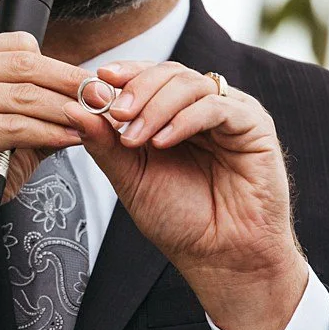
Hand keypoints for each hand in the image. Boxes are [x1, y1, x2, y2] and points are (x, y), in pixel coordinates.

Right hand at [0, 32, 93, 298]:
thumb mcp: (1, 126)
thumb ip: (36, 105)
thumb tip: (90, 93)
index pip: (18, 47)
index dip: (61, 65)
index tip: (92, 84)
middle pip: (24, 66)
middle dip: (72, 83)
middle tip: (106, 99)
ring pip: (23, 96)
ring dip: (66, 110)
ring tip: (94, 121)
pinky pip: (14, 126)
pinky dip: (49, 133)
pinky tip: (70, 139)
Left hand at [65, 60, 307, 329]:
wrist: (219, 256)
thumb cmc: (178, 220)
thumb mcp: (130, 178)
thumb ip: (104, 144)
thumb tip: (73, 108)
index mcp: (174, 116)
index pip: (149, 77)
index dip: (125, 73)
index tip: (97, 80)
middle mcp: (203, 109)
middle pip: (169, 73)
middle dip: (136, 89)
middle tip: (115, 114)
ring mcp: (231, 115)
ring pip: (191, 84)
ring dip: (155, 106)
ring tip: (134, 137)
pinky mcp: (255, 127)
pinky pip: (218, 107)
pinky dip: (184, 119)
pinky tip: (162, 141)